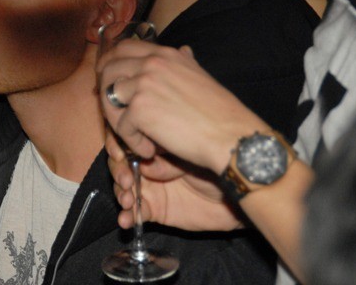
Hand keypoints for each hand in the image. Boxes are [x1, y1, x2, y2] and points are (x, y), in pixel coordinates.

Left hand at [98, 40, 268, 173]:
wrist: (230, 136)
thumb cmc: (219, 112)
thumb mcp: (200, 75)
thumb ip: (183, 63)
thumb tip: (183, 50)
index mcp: (165, 54)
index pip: (124, 48)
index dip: (110, 63)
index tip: (106, 79)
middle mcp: (152, 63)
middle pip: (108, 69)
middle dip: (104, 91)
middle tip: (112, 112)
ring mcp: (144, 85)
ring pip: (108, 98)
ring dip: (116, 120)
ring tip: (134, 136)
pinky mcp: (140, 109)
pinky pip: (121, 127)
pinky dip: (133, 143)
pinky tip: (150, 150)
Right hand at [106, 131, 240, 231]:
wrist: (237, 187)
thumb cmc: (217, 159)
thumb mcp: (187, 147)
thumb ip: (162, 152)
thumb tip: (143, 164)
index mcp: (154, 141)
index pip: (126, 139)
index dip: (118, 145)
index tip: (120, 152)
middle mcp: (148, 162)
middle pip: (118, 164)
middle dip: (118, 171)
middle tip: (127, 179)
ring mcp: (150, 186)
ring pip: (122, 188)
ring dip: (120, 193)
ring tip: (127, 199)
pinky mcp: (155, 209)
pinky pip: (134, 213)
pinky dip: (127, 216)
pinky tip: (127, 218)